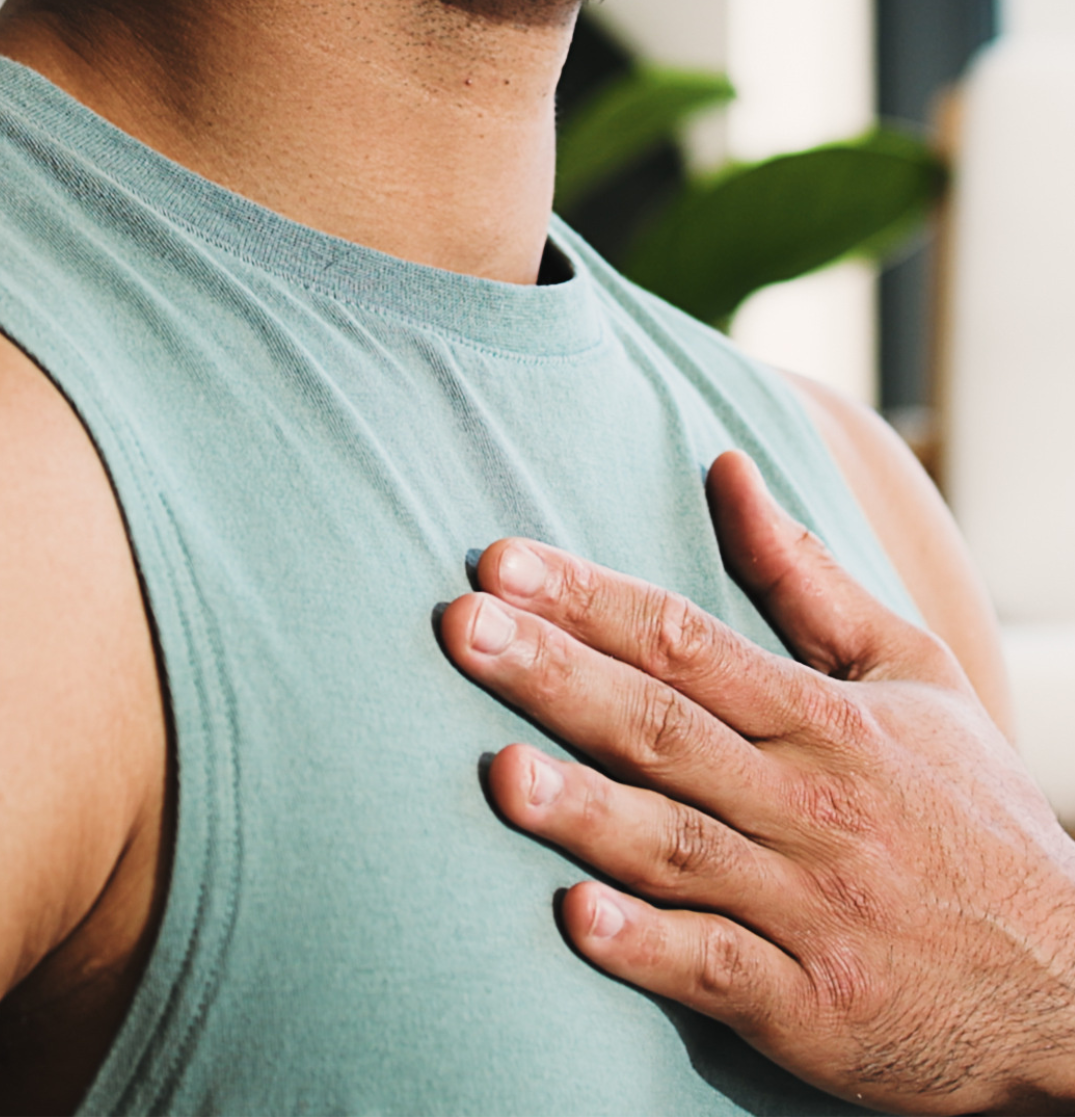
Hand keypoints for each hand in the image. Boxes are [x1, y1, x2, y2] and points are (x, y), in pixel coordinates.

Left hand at [440, 451, 1074, 1113]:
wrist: (1073, 987)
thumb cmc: (972, 812)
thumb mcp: (913, 671)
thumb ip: (805, 576)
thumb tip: (727, 465)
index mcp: (826, 719)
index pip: (687, 640)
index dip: (588, 597)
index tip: (499, 560)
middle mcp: (810, 806)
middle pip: (664, 728)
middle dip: (555, 675)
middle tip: (459, 628)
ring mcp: (809, 908)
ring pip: (678, 848)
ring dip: (584, 811)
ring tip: (495, 773)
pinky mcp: (812, 1008)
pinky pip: (718, 971)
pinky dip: (649, 947)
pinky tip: (578, 920)